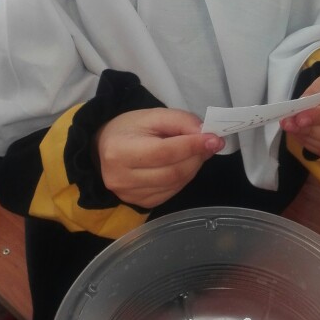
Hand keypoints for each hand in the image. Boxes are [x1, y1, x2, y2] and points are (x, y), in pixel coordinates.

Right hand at [96, 107, 223, 207]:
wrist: (103, 149)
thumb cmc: (130, 129)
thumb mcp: (153, 115)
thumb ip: (180, 121)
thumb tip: (207, 136)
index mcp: (120, 151)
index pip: (164, 152)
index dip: (192, 146)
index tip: (215, 139)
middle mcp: (122, 178)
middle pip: (173, 172)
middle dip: (197, 157)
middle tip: (208, 144)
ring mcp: (130, 195)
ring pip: (176, 184)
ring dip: (193, 167)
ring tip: (195, 152)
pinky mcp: (141, 204)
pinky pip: (172, 192)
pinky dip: (184, 178)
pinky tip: (182, 166)